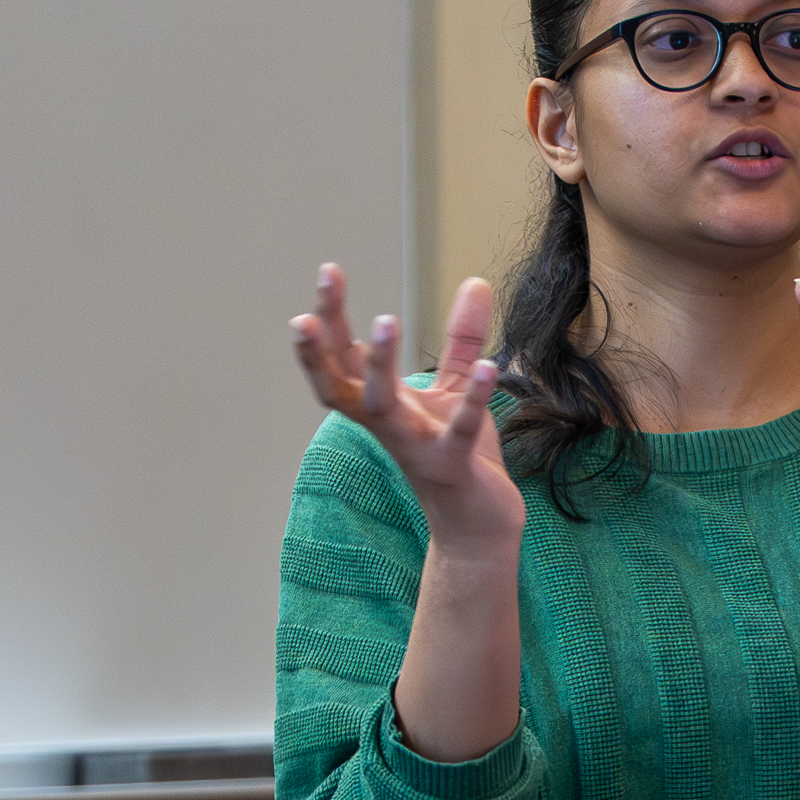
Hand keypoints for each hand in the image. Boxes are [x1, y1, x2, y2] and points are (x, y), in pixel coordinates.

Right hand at [294, 267, 525, 558]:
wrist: (477, 527)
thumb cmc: (459, 457)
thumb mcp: (456, 389)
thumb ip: (463, 338)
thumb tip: (477, 282)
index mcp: (380, 404)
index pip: (342, 357)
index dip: (330, 319)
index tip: (328, 272)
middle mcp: (386, 425)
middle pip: (337, 384)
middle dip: (320, 348)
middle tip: (309, 311)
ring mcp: (414, 446)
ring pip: (381, 406)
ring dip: (379, 366)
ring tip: (386, 321)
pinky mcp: (452, 466)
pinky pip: (458, 431)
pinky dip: (474, 399)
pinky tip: (490, 366)